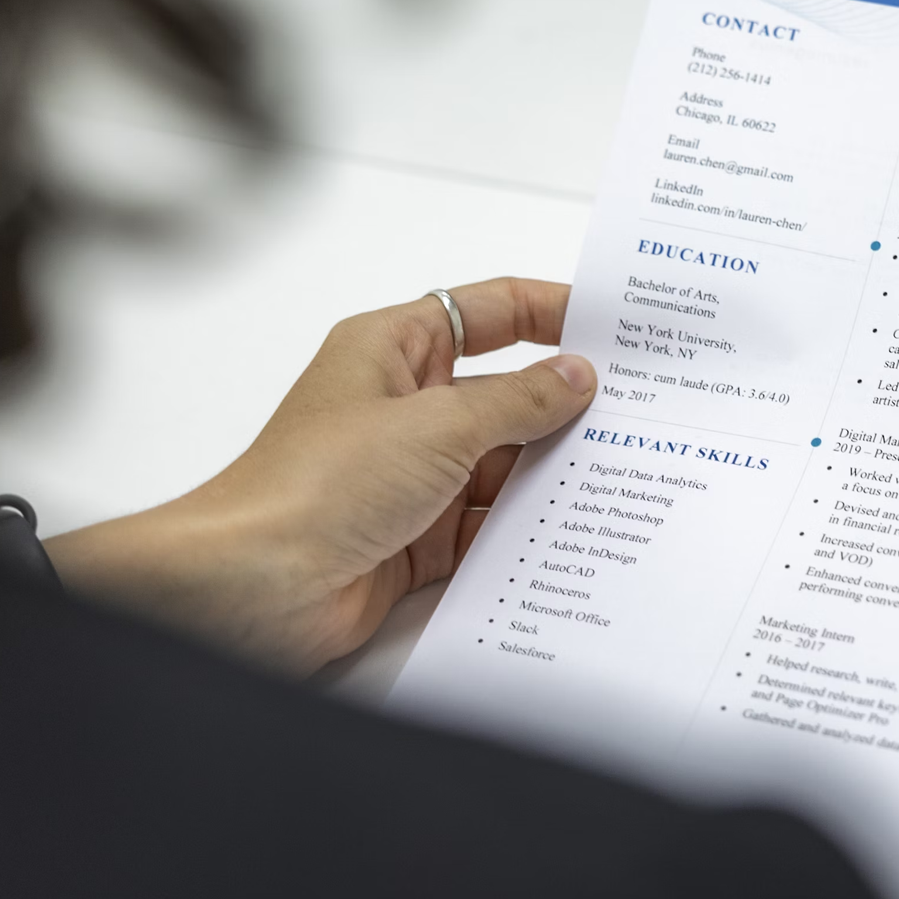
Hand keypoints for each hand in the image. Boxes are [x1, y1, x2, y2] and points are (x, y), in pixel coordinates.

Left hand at [45, 278, 593, 672]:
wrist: (254, 587)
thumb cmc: (315, 485)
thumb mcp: (437, 425)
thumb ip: (518, 400)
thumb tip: (577, 378)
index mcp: (393, 351)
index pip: (488, 312)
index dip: (551, 311)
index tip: (616, 324)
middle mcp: (403, 408)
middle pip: (505, 393)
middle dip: (566, 405)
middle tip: (644, 410)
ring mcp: (412, 476)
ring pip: (504, 464)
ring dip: (551, 473)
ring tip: (626, 473)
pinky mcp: (418, 538)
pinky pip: (490, 525)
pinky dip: (527, 529)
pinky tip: (578, 531)